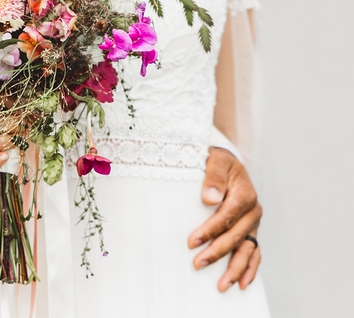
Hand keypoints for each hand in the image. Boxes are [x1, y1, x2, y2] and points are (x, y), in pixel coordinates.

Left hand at [188, 147, 262, 291]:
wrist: (228, 161)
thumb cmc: (218, 161)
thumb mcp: (215, 161)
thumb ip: (213, 178)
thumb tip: (210, 199)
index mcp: (245, 194)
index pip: (226, 216)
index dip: (209, 231)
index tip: (192, 242)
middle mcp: (253, 211)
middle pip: (235, 236)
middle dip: (216, 252)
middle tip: (197, 264)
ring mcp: (253, 222)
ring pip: (247, 249)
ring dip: (235, 269)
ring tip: (222, 286)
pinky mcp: (251, 230)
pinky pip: (255, 252)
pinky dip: (250, 268)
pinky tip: (242, 283)